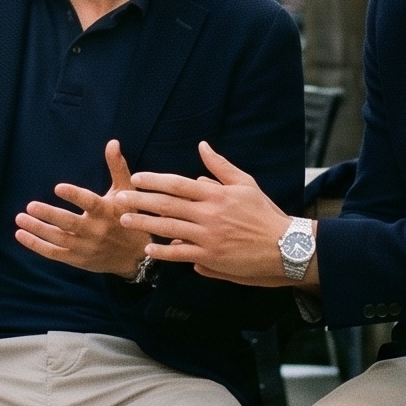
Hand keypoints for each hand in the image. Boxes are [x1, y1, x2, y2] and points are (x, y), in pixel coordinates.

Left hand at [15, 139, 148, 277]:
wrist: (135, 257)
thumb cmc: (128, 217)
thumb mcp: (126, 193)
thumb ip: (117, 167)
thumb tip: (112, 142)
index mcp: (107, 212)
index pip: (90, 203)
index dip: (74, 195)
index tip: (58, 187)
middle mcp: (96, 231)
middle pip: (69, 223)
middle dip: (49, 215)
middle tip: (30, 205)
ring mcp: (86, 247)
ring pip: (58, 239)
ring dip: (37, 229)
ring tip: (20, 218)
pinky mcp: (78, 259)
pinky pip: (54, 253)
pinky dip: (36, 245)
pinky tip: (21, 234)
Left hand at [117, 143, 297, 286]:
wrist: (285, 246)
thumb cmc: (264, 213)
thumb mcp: (245, 184)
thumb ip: (220, 167)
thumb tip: (202, 147)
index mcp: (216, 194)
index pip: (178, 184)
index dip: (154, 181)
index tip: (136, 178)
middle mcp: (209, 214)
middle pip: (167, 205)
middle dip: (140, 201)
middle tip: (120, 198)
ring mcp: (208, 237)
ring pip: (169, 228)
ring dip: (144, 224)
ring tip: (125, 220)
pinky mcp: (211, 258)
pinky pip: (181, 254)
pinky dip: (163, 252)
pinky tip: (148, 250)